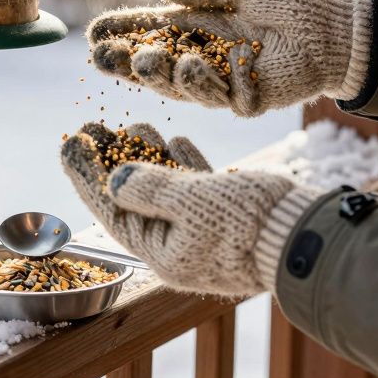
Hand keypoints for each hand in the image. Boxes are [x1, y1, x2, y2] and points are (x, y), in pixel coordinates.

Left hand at [61, 122, 317, 295]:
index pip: (112, 209)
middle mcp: (179, 247)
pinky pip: (195, 190)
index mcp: (163, 253)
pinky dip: (182, 164)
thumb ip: (150, 188)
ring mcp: (205, 235)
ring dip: (148, 157)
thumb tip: (114, 178)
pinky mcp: (229, 219)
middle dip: (113, 160)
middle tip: (94, 124)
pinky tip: (173, 139)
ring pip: (166, 190)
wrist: (308, 239)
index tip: (69, 142)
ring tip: (134, 124)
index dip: (87, 174)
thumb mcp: (191, 201)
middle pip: (135, 199)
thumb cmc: (247, 223)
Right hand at [87, 0, 372, 116]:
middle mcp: (206, 54)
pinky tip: (189, 65)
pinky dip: (202, 82)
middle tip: (101, 57)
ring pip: (180, 85)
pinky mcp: (247, 100)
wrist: (341, 26)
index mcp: (201, 23)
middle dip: (127, 61)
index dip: (124, 31)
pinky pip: (216, 97)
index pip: (153, 28)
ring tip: (144, 58)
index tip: (93, 33)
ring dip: (158, 73)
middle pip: (156, 63)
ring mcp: (224, 80)